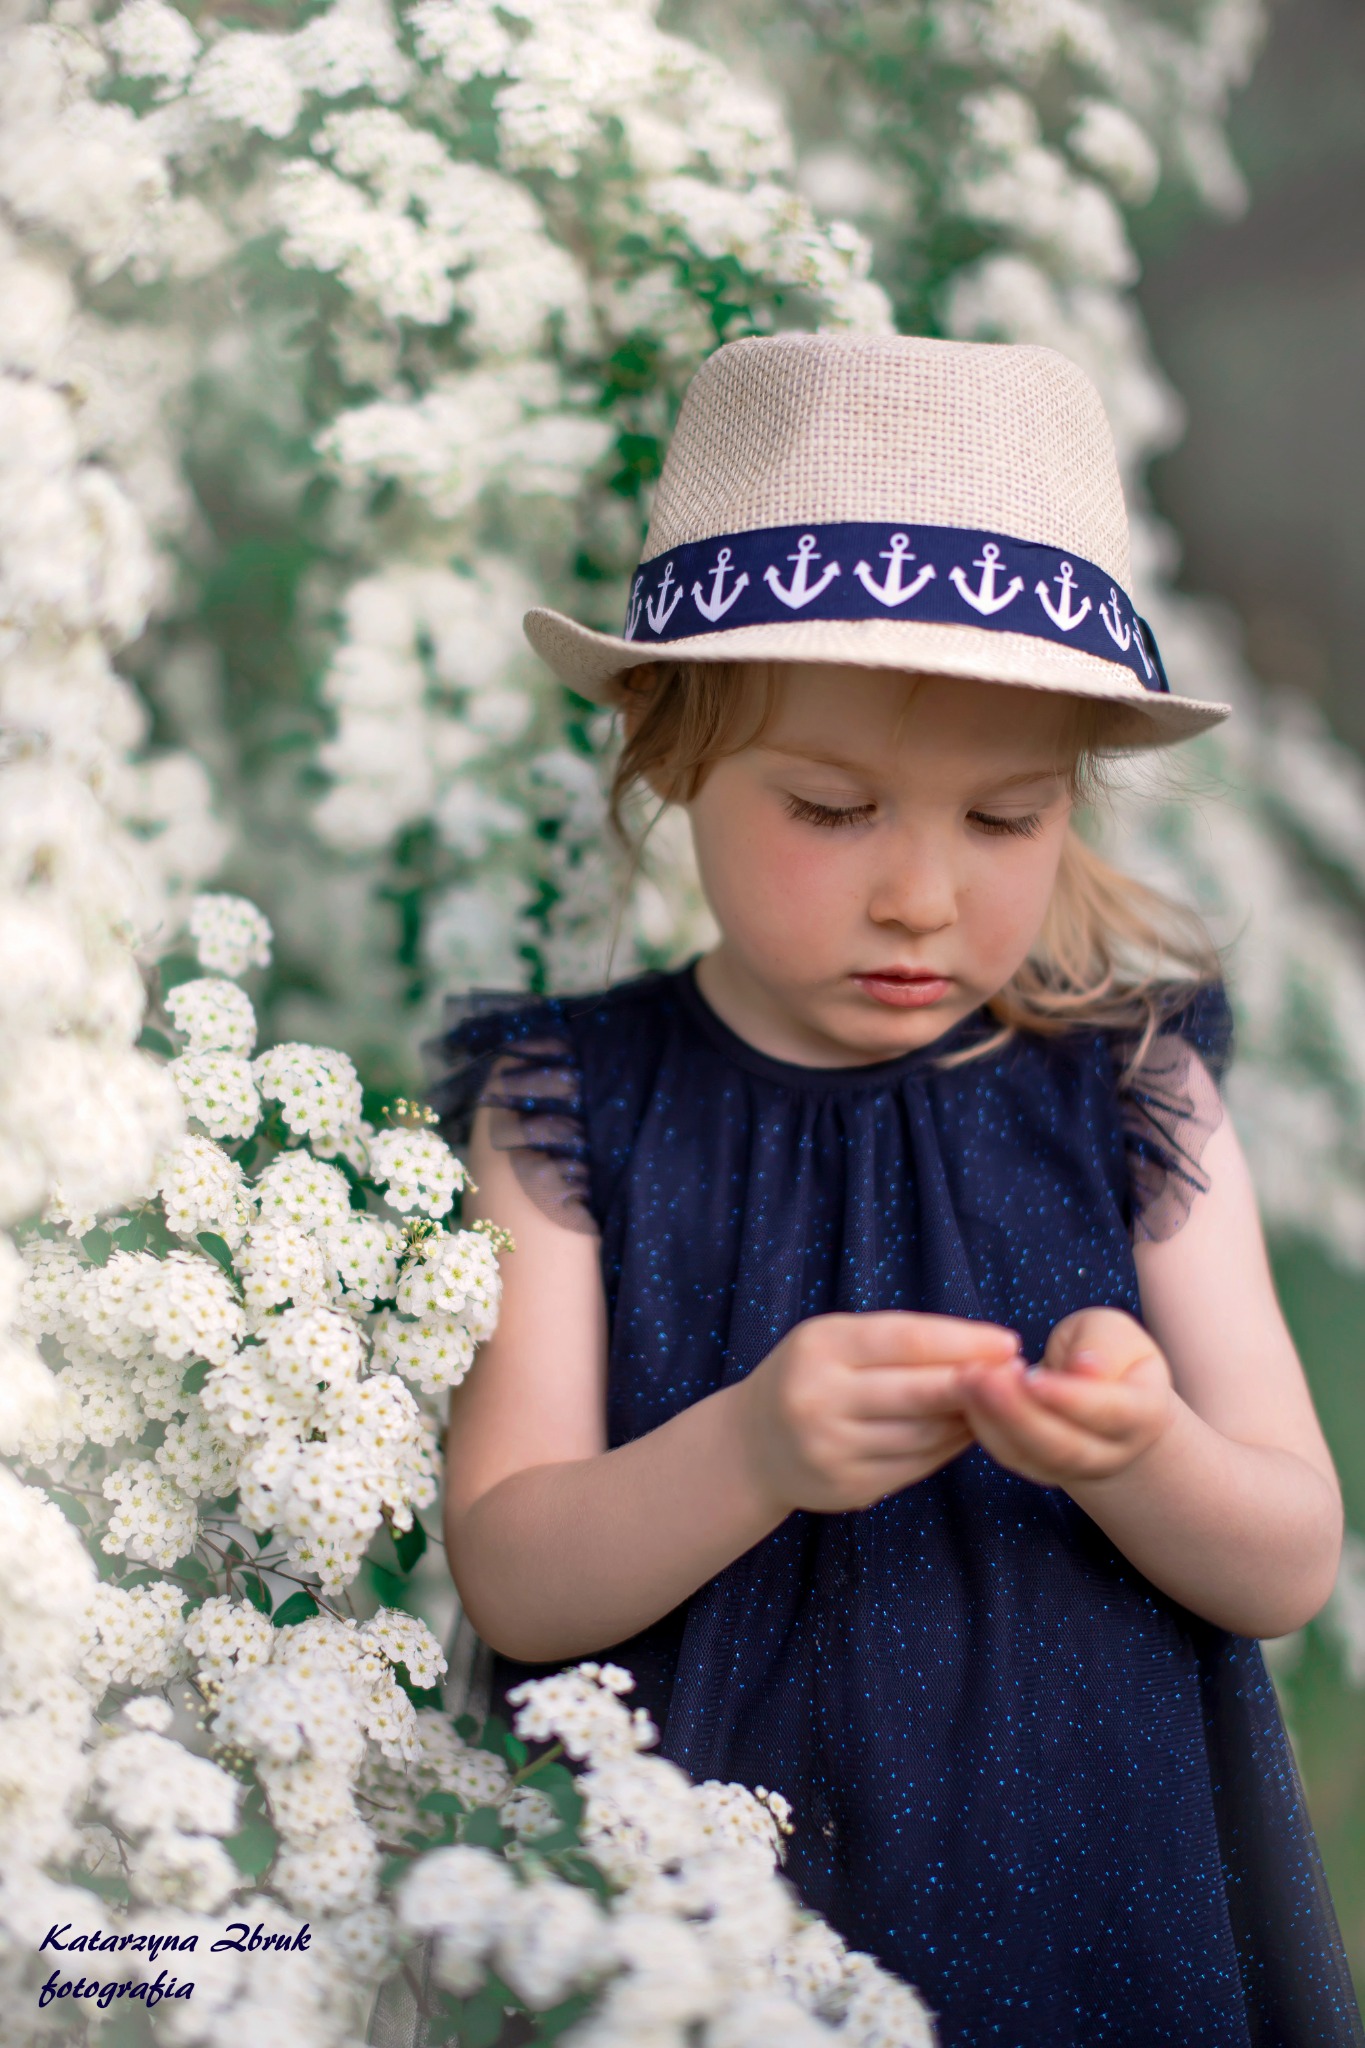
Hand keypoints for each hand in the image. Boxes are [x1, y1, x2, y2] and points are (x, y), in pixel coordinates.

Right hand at [735, 1311, 1018, 1515]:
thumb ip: (898, 1342)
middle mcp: (819, 1398)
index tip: (1009, 1343)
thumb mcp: (836, 1342)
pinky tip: (967, 1432)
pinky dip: (949, 1448)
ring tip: (1000, 1405)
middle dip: (978, 1383)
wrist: (753, 1446)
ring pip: (925, 1433)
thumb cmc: (812, 1376)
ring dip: (971, 1419)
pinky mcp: (847, 1487)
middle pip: (921, 1391)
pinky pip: (916, 1465)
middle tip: (1021, 1377)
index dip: (963, 1341)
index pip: (906, 1339)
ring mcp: (831, 1448)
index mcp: (820, 1347)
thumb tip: (986, 1351)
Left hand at [959, 1307, 1175, 1487]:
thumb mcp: (1115, 1333)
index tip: (1032, 1377)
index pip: (1109, 1413)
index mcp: (1143, 1415)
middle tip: (982, 1378)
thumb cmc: (1108, 1353)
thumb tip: (1084, 1369)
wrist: (1102, 1395)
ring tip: (967, 1380)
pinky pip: (1009, 1454)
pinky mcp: (1038, 1467)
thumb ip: (1103, 1347)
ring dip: (993, 1420)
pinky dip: (983, 1426)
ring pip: (1032, 1456)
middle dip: (1019, 1414)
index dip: (1070, 1398)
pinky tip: (964, 1392)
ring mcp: (1074, 1469)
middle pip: (1065, 1447)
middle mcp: (1112, 1452)